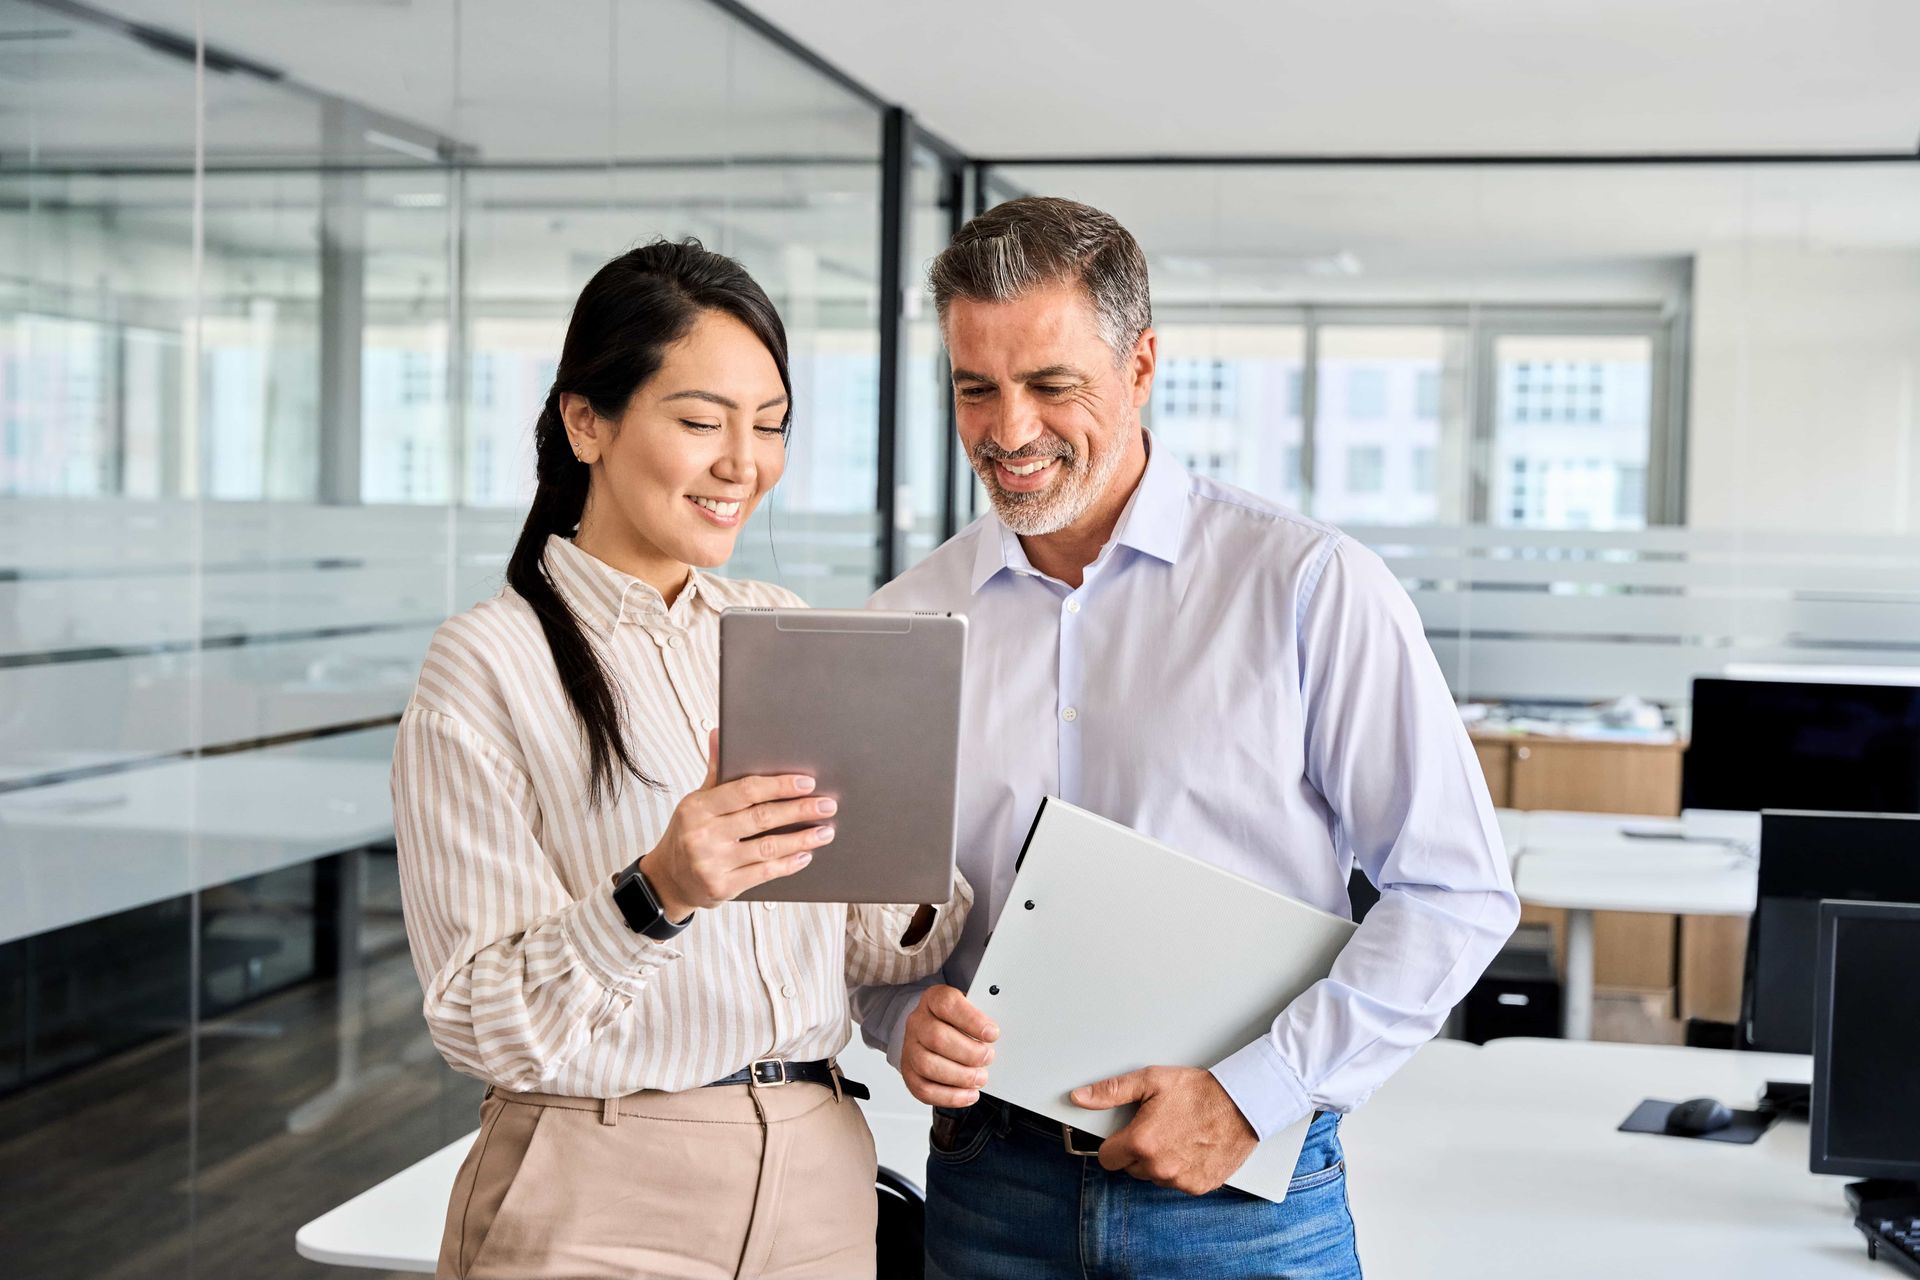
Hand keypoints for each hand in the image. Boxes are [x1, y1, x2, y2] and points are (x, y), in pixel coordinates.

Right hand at [640, 730, 836, 920]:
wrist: (669, 880)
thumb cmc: (689, 833)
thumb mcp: (696, 802)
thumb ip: (715, 772)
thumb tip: (719, 733)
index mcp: (698, 807)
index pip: (745, 791)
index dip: (779, 785)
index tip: (807, 783)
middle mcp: (703, 834)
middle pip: (761, 818)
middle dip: (799, 810)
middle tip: (827, 805)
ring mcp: (712, 863)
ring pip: (767, 847)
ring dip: (802, 839)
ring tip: (825, 831)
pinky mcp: (723, 887)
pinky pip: (764, 873)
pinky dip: (788, 864)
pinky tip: (806, 855)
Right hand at [901, 984, 997, 1106]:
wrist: (932, 1029)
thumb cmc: (956, 1021)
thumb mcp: (970, 1009)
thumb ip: (982, 1018)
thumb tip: (995, 1036)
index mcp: (933, 1000)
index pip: (947, 1004)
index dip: (971, 1020)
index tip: (992, 1033)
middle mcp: (918, 1022)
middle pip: (936, 1038)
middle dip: (968, 1053)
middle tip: (988, 1058)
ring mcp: (910, 1048)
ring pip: (927, 1065)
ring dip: (960, 1076)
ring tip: (980, 1078)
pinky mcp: (909, 1073)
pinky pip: (924, 1089)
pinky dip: (950, 1096)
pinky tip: (968, 1094)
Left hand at [1070, 1066, 1257, 1194]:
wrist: (1242, 1103)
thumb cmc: (1200, 1091)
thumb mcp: (1151, 1080)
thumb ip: (1112, 1091)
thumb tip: (1081, 1097)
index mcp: (1142, 1142)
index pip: (1107, 1158)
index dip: (1114, 1143)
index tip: (1124, 1134)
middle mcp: (1159, 1167)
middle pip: (1130, 1168)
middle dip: (1137, 1151)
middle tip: (1156, 1127)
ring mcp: (1179, 1180)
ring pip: (1154, 1177)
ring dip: (1159, 1162)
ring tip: (1176, 1134)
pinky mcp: (1198, 1186)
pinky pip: (1177, 1183)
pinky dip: (1181, 1169)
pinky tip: (1190, 1147)